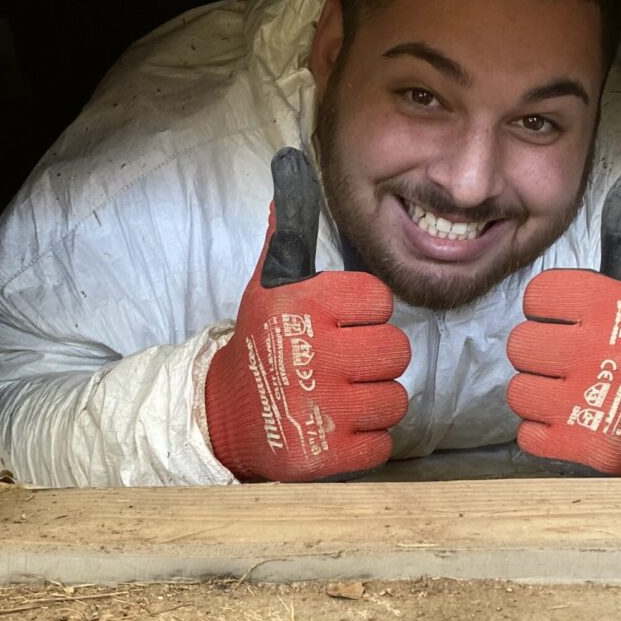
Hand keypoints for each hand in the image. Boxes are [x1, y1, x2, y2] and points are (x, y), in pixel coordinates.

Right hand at [204, 150, 410, 480]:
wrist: (223, 415)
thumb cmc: (261, 343)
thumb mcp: (269, 286)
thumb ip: (291, 234)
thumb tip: (290, 164)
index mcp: (304, 305)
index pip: (381, 300)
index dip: (366, 315)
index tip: (340, 324)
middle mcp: (312, 353)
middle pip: (397, 351)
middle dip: (376, 361)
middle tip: (344, 365)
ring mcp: (319, 408)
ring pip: (396, 399)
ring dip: (374, 402)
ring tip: (340, 397)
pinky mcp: (324, 457)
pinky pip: (383, 444)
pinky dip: (367, 442)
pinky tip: (338, 429)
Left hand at [505, 161, 620, 476]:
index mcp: (614, 305)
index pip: (536, 296)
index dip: (548, 310)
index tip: (572, 320)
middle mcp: (604, 350)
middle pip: (519, 346)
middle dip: (539, 355)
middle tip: (571, 360)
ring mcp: (594, 402)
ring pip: (518, 391)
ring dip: (539, 395)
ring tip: (573, 391)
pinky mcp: (586, 446)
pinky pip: (528, 435)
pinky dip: (545, 433)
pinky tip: (575, 421)